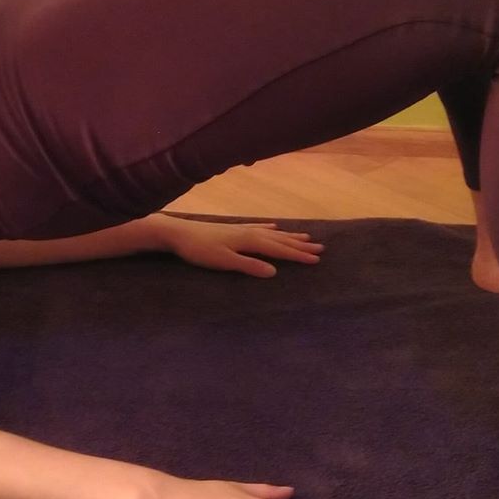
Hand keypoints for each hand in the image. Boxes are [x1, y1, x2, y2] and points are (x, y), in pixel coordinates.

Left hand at [159, 219, 323, 277]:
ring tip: (306, 236)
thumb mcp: (224, 262)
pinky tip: (274, 226)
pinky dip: (270, 228)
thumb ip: (248, 266)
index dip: (298, 256)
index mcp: (250, 241)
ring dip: (290, 236)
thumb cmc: (199, 250)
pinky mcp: (233, 229)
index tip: (316, 260)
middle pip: (280, 240)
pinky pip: (259, 227)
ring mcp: (242, 229)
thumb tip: (274, 272)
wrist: (178, 233)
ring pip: (272, 233)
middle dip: (300, 245)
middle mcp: (250, 232)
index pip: (279, 250)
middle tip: (321, 248)